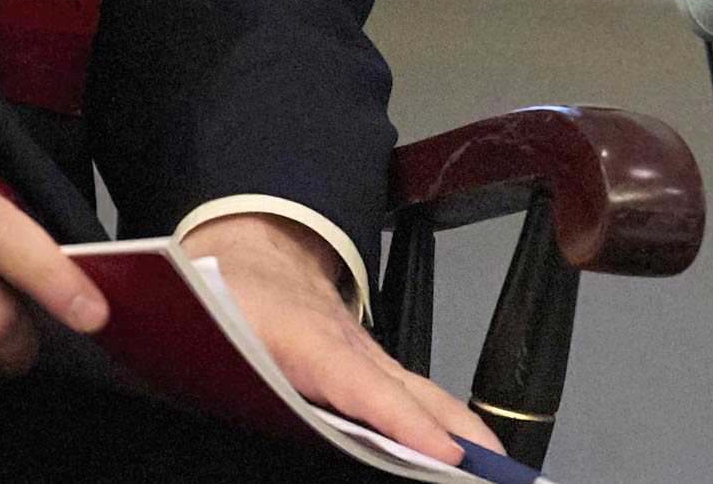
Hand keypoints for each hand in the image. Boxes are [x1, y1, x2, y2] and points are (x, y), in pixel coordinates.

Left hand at [183, 212, 496, 465]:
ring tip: (493, 466)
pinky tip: (457, 448)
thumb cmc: (227, 297)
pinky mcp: (370, 366)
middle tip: (497, 472)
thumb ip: (229, 376)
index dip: (406, 424)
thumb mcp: (214, 333)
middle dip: (461, 435)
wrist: (255, 250)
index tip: (446, 455)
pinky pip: (414, 395)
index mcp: (309, 343)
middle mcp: (353, 350)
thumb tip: (242, 408)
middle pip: (416, 396)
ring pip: (424, 396)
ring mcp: (368, 357)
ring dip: (463, 431)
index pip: (365, 388)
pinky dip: (444, 421)